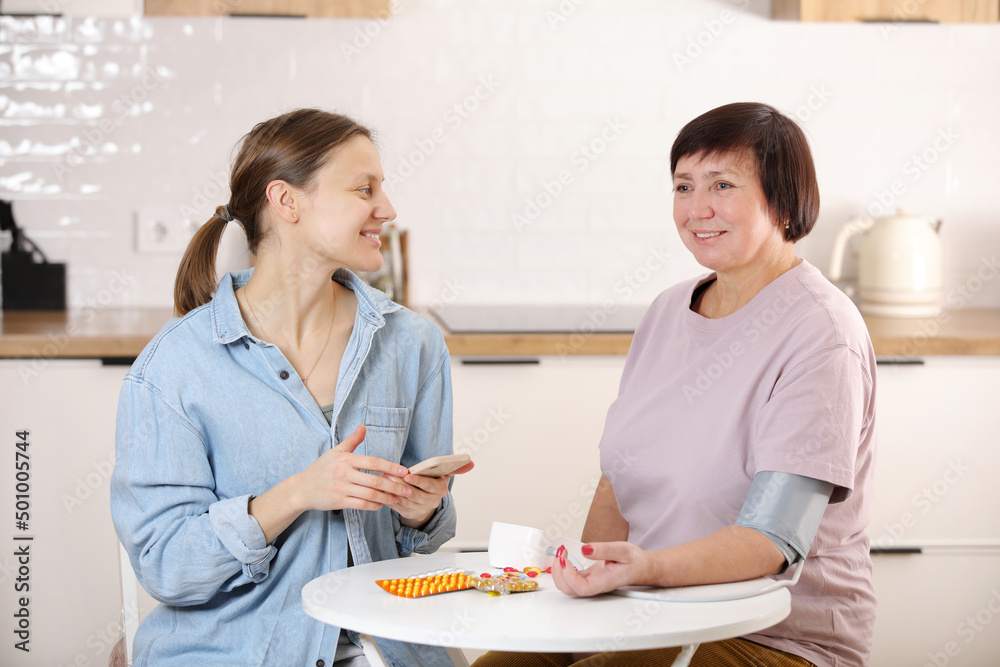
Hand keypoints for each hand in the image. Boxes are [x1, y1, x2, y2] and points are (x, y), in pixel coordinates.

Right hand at [291, 425, 414, 512]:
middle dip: (394, 486)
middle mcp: (344, 473)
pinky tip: (381, 504)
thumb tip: (363, 426)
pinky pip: (361, 504)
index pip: (373, 462)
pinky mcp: (338, 502)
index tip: (405, 472)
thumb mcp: (336, 452)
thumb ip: (352, 441)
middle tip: (408, 489)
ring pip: (370, 494)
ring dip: (387, 497)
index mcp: (346, 459)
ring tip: (398, 498)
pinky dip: (373, 505)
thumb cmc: (321, 468)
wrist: (302, 488)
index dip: (391, 467)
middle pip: (375, 480)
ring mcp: (341, 488)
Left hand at [388, 460, 474, 528]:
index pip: (430, 486)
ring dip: (393, 490)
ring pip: (405, 500)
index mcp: (440, 490)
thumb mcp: (444, 475)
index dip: (419, 481)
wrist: (427, 502)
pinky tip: (382, 490)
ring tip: (384, 479)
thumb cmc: (433, 483)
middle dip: (402, 484)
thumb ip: (456, 467)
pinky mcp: (408, 514)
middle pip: (415, 494)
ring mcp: (420, 509)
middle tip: (390, 474)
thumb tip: (470, 463)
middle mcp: (431, 502)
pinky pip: (397, 507)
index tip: (408, 474)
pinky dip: (389, 499)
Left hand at [550, 541, 650, 596]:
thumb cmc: (635, 562)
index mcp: (605, 581)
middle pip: (569, 589)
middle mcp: (595, 585)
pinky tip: (565, 557)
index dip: (569, 576)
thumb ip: (605, 549)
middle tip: (561, 553)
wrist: (641, 568)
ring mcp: (589, 583)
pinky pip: (569, 579)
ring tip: (561, 554)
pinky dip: (562, 568)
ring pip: (566, 586)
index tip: (566, 560)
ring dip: (558, 571)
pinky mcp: (586, 578)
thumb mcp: (623, 550)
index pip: (582, 588)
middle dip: (559, 572)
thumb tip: (585, 549)